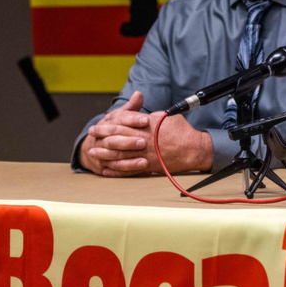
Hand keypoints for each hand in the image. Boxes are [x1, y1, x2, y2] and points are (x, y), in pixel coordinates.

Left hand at [80, 92, 212, 176]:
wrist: (194, 149)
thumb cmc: (182, 131)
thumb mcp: (167, 117)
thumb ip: (152, 117)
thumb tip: (142, 116)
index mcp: (147, 126)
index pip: (123, 123)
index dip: (109, 123)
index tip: (100, 123)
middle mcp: (143, 140)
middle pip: (117, 138)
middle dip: (102, 137)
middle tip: (91, 136)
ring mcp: (145, 155)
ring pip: (119, 154)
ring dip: (104, 154)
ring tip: (93, 153)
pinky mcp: (148, 167)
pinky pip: (129, 169)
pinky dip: (117, 170)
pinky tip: (107, 169)